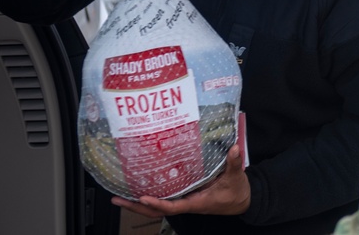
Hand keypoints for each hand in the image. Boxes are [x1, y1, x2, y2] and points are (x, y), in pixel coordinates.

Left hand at [112, 145, 250, 218]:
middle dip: (136, 207)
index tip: (143, 198)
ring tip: (120, 195)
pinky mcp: (185, 196)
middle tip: (117, 199)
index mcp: (196, 202)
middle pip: (156, 210)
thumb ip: (234, 163)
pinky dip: (150, 196)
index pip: (173, 206)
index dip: (158, 203)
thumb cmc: (237, 192)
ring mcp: (184, 200)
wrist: (242, 201)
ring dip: (138, 203)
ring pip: (157, 206)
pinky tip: (139, 188)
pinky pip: (164, 198)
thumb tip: (234, 149)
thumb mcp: (236, 178)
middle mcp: (186, 203)